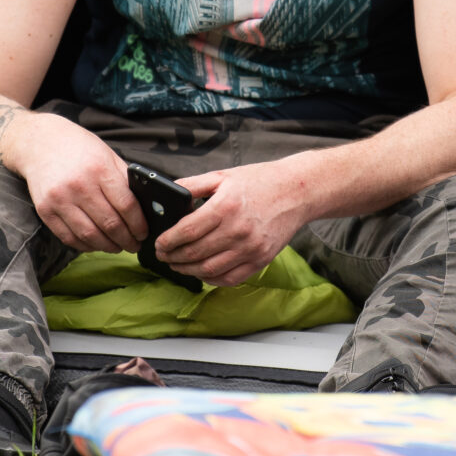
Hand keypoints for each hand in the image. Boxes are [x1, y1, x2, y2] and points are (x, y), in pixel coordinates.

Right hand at [5, 117, 146, 253]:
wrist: (40, 142)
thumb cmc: (79, 148)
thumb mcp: (107, 155)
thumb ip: (124, 180)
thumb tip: (144, 208)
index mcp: (100, 169)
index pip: (126, 206)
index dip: (138, 225)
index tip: (143, 233)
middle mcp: (79, 186)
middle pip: (110, 224)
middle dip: (127, 240)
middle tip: (134, 246)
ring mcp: (60, 199)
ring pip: (90, 235)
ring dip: (107, 246)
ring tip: (117, 247)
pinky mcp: (45, 210)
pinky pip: (68, 237)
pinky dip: (85, 245)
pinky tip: (95, 244)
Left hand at [160, 164, 311, 288]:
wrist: (297, 191)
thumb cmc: (259, 181)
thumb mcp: (222, 176)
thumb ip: (192, 185)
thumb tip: (168, 198)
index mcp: (225, 207)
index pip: (186, 231)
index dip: (167, 241)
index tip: (158, 243)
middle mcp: (238, 230)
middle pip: (194, 253)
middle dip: (173, 257)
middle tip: (163, 256)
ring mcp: (250, 249)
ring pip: (209, 270)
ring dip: (188, 270)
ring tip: (177, 265)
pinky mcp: (261, 260)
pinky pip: (230, 278)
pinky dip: (211, 279)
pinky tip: (201, 272)